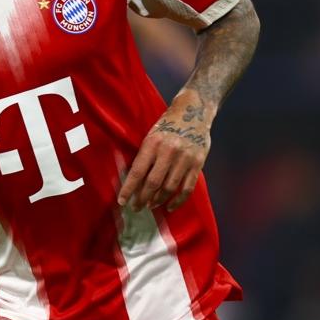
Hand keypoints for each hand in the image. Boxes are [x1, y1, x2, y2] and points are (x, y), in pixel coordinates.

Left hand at [118, 92, 211, 211]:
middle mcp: (168, 152)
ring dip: (158, 200)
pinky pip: (187, 188)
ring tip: (151, 205)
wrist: (193, 112)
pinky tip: (169, 206)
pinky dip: (178, 200)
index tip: (122, 201)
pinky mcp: (197, 164)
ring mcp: (184, 159)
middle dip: (142, 198)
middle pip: (153, 183)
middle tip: (136, 207)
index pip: (138, 172)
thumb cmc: (167, 125)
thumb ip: (144, 157)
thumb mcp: (150, 136)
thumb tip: (133, 181)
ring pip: (169, 187)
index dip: (129, 189)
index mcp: (152, 143)